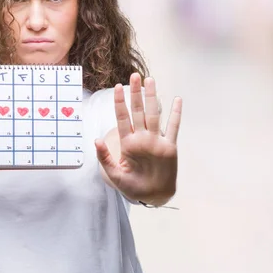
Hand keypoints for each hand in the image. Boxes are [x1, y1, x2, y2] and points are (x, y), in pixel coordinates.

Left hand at [95, 73, 181, 204]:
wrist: (152, 196)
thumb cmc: (133, 187)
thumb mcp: (114, 175)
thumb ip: (104, 158)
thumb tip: (95, 139)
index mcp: (128, 143)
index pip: (123, 118)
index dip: (120, 102)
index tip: (117, 87)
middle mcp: (142, 138)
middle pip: (138, 111)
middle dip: (135, 94)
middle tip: (134, 76)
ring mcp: (156, 141)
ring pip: (154, 115)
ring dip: (152, 98)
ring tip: (150, 81)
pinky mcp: (169, 147)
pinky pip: (173, 128)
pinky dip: (175, 114)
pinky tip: (177, 100)